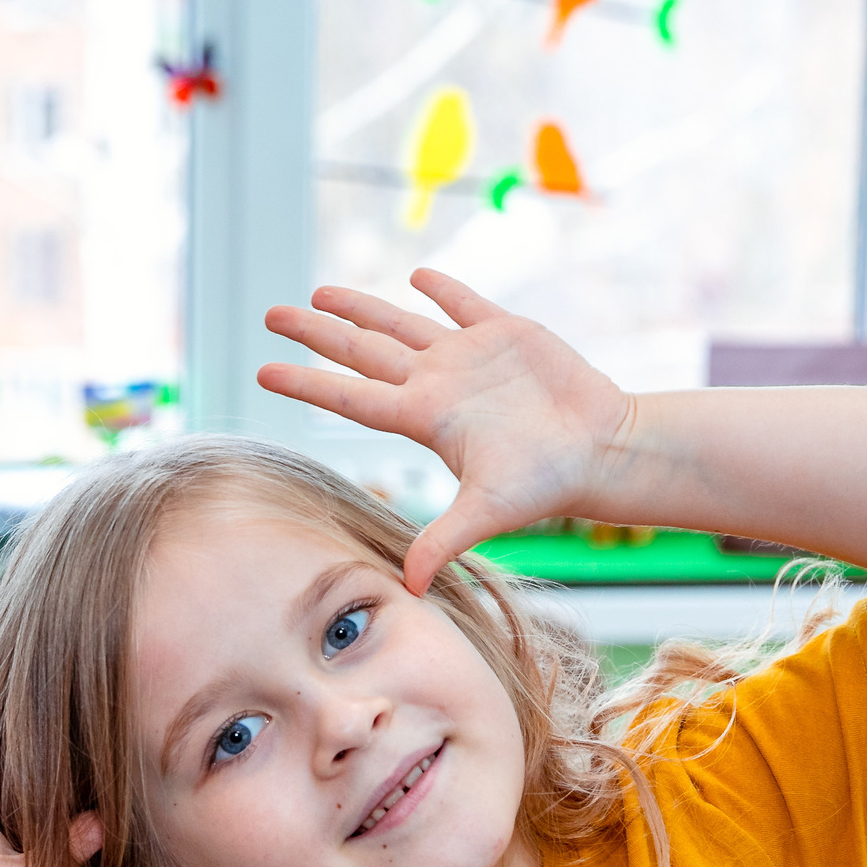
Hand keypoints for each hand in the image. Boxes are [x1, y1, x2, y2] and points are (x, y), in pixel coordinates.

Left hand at [259, 267, 632, 592]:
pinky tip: (416, 277)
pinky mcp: (506, 333)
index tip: (262, 371)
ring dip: (361, 308)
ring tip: (321, 294)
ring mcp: (468, 358)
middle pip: (361, 352)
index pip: (350, 397)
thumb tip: (406, 589)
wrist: (603, 450)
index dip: (306, 382)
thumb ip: (444, 541)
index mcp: (426, 417)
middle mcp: (438, 384)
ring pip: (401, 325)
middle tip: (272, 315)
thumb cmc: (549, 482)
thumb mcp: (489, 511)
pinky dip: (442, 289)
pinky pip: (464, 304)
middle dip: (316, 333)